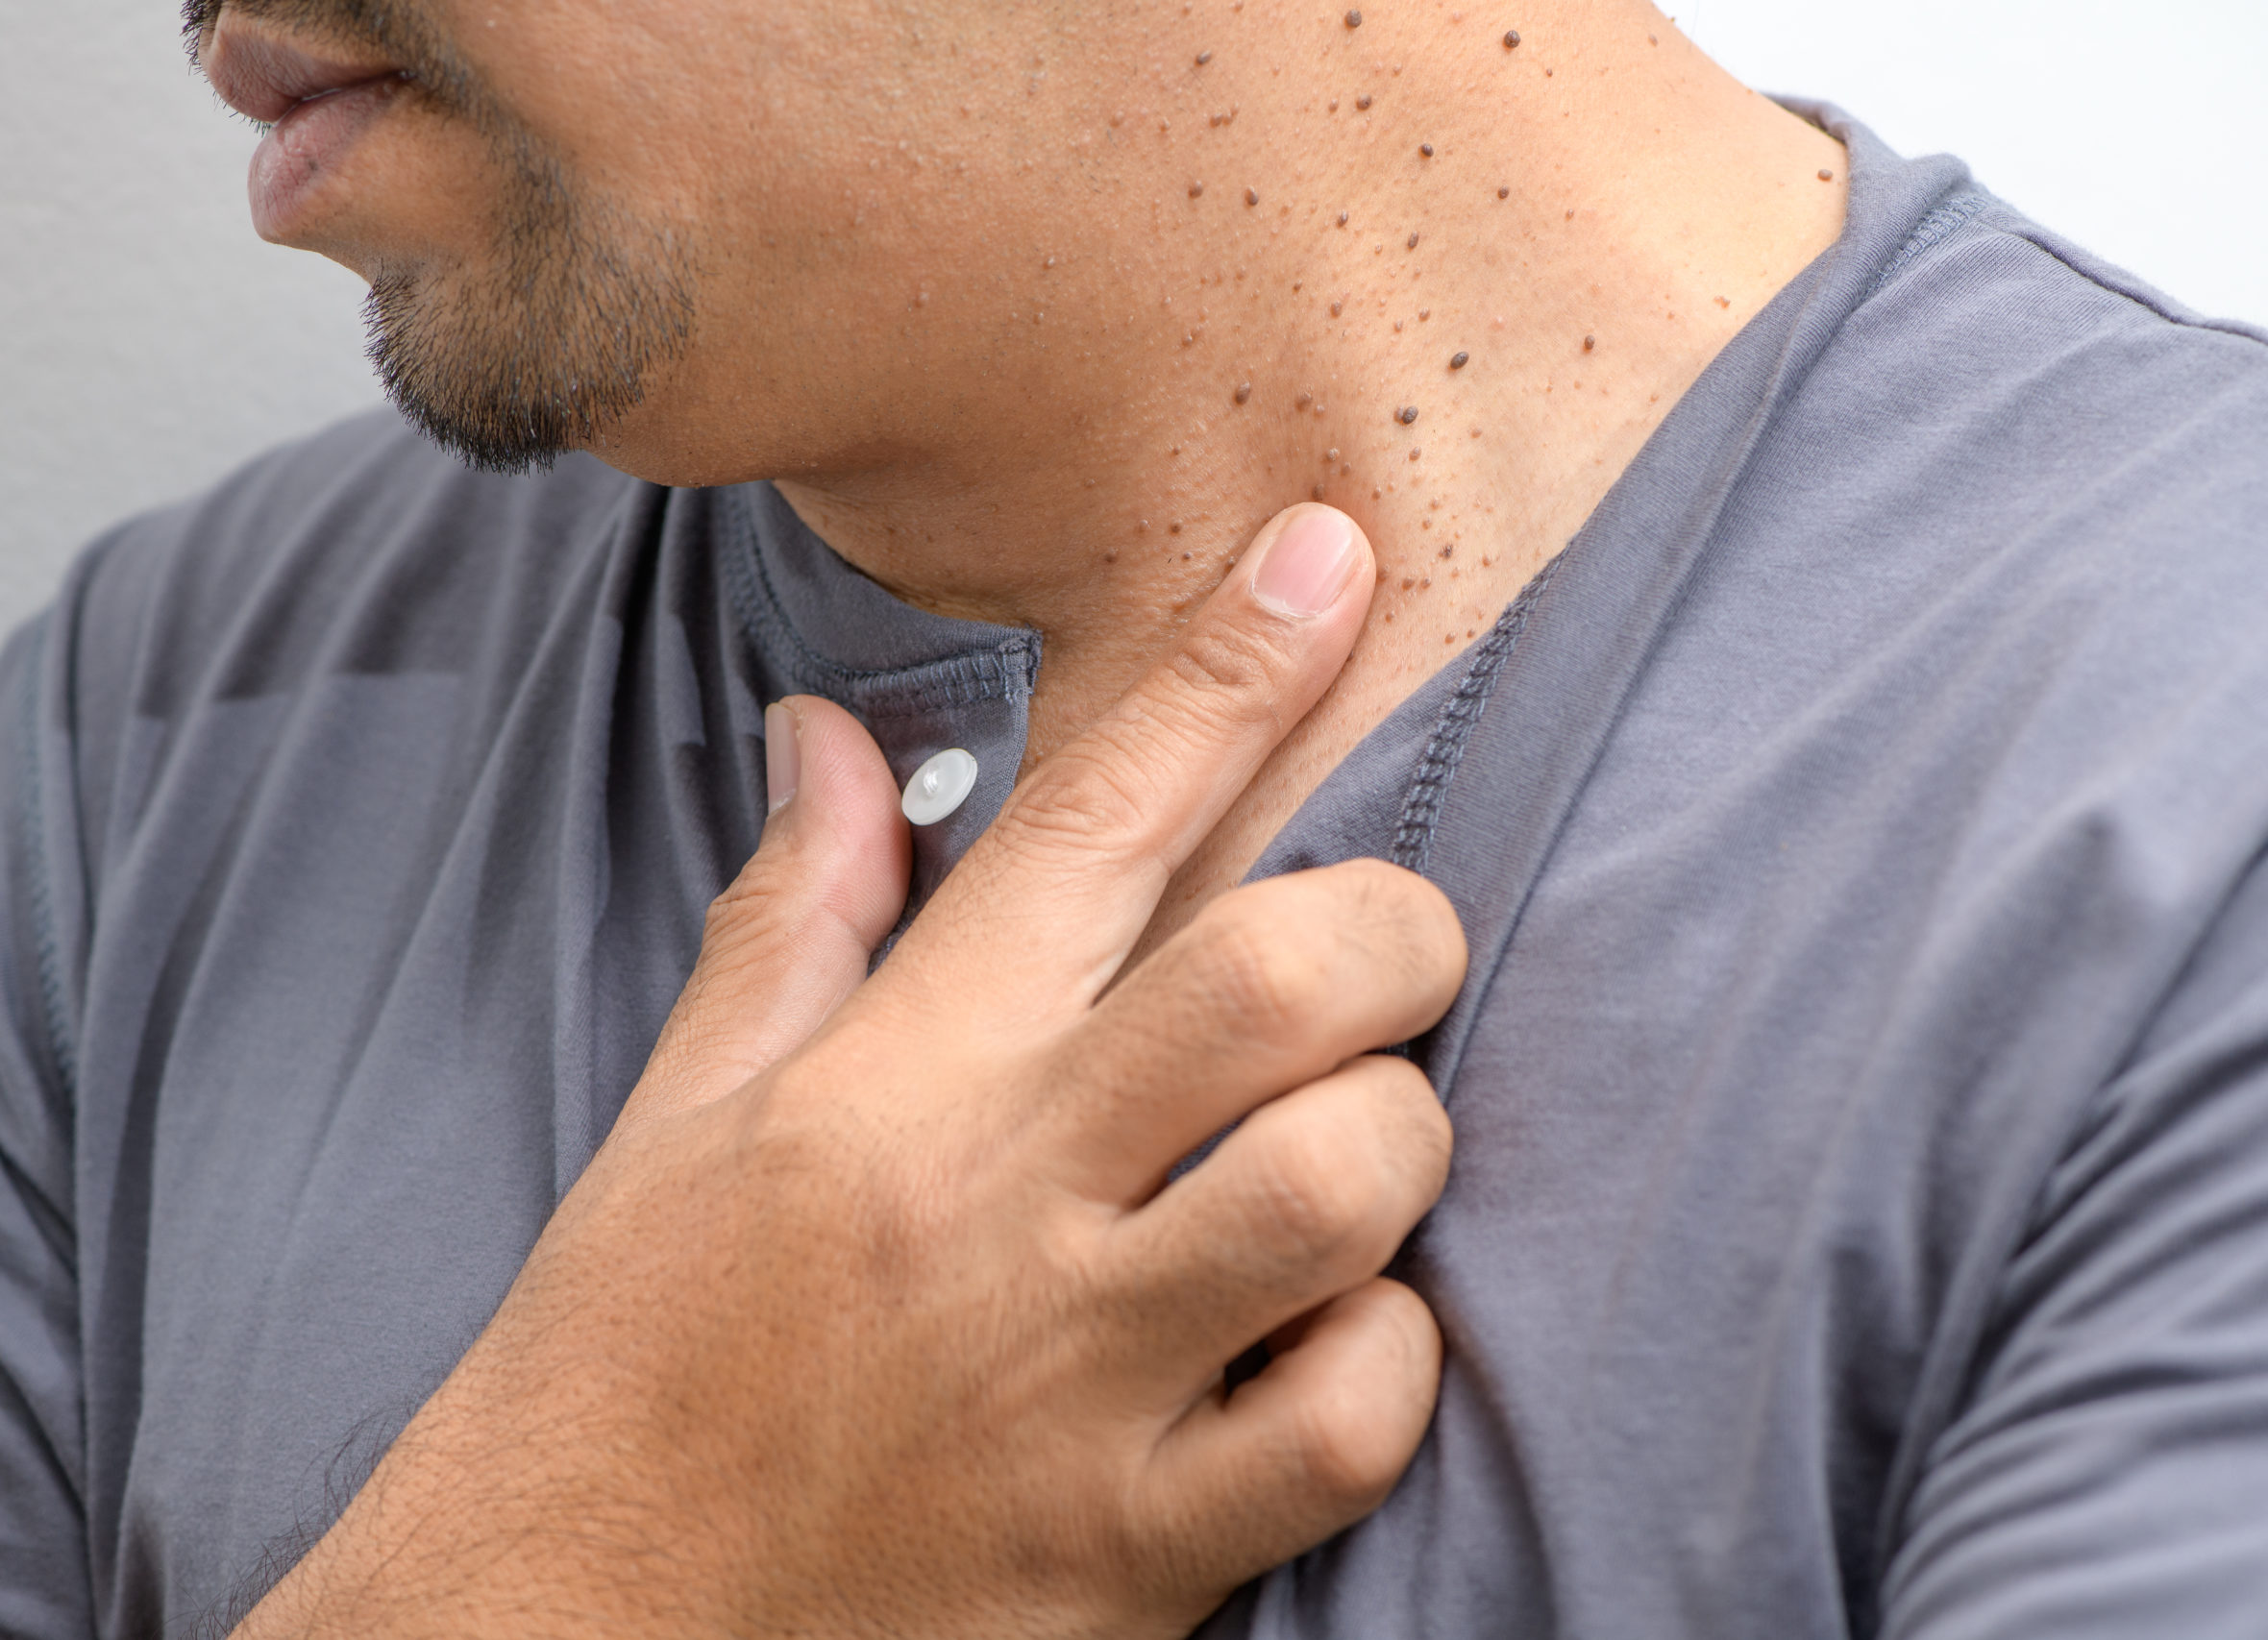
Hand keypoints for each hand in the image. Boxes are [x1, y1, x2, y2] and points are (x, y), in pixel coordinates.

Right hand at [235, 503, 1466, 1638]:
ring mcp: (1079, 1383)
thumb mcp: (684, 1116)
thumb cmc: (628, 1364)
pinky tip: (1326, 1347)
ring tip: (1353, 1158)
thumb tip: (831, 732)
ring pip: (1348, 1185)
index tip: (1330, 555)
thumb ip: (793, 915)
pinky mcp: (1137, 1552)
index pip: (1093, 816)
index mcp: (896, 1077)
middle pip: (1281, 979)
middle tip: (1383, 954)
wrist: (571, 1638)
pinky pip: (1353, 1425)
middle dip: (1393, 929)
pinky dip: (1381, 1365)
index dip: (1232, 663)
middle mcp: (999, 1205)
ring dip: (1398, 1146)